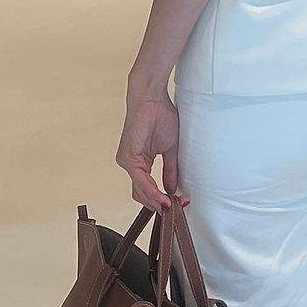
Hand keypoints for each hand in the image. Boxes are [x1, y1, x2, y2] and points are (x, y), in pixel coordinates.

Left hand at [115, 91, 189, 212]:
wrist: (150, 98)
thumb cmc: (159, 115)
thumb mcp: (169, 148)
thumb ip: (170, 170)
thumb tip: (172, 189)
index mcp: (139, 162)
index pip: (148, 189)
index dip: (162, 199)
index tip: (179, 204)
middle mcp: (130, 164)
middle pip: (142, 195)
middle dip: (160, 205)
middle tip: (178, 208)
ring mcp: (127, 161)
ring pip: (140, 191)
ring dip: (157, 201)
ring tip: (174, 206)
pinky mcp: (128, 158)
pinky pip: (140, 181)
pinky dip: (153, 191)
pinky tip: (164, 197)